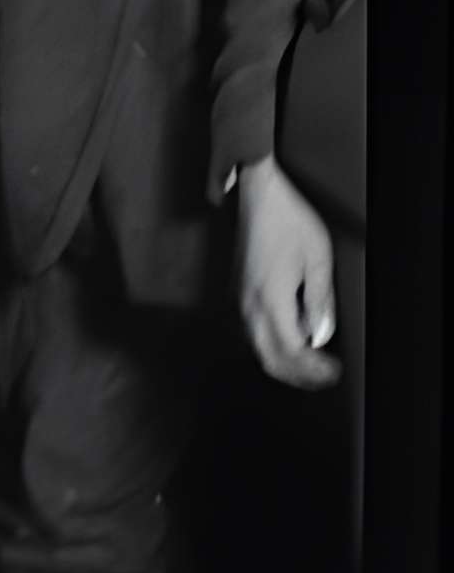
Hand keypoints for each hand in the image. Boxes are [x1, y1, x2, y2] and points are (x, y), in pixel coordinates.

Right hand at [234, 158, 341, 389]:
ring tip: (310, 364)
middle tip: (323, 377)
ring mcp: (240, 296)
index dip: (314, 368)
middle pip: (268, 357)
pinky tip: (290, 340)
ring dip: (284, 362)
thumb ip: (320, 302)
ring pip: (257, 347)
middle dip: (297, 374)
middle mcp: (250, 302)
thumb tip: (319, 334)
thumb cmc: (289, 221)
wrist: (259, 195)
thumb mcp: (318, 260)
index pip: (292, 350)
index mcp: (271, 298)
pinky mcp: (239, 289)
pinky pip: (251, 330)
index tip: (333, 370)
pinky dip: (271, 346)